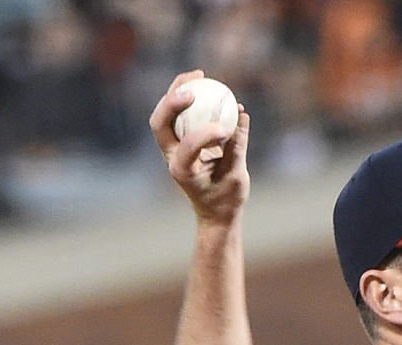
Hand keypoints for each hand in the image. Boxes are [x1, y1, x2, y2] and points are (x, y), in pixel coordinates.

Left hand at [149, 70, 250, 225]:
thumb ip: (237, 147)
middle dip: (173, 100)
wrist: (215, 213)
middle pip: (161, 122)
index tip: (227, 129)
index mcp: (182, 171)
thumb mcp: (236, 177)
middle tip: (195, 85)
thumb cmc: (226, 199)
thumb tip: (241, 114)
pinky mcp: (181, 141)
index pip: (188, 145)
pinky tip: (205, 83)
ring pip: (166, 114)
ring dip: (178, 91)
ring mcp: (173, 148)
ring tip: (199, 75)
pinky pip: (180, 114)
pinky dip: (190, 98)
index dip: (207, 133)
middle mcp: (171, 157)